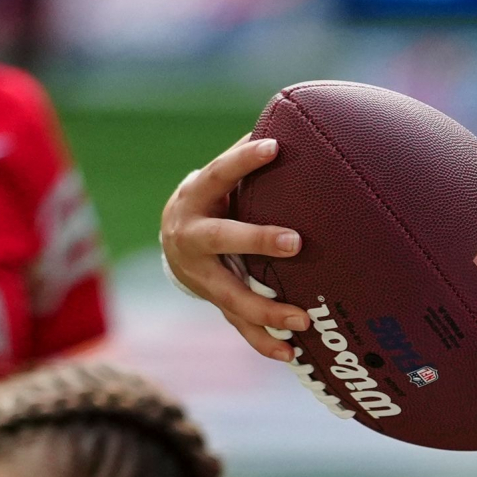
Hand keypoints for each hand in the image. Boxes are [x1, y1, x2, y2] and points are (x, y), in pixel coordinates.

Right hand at [160, 134, 307, 362]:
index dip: (242, 161)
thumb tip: (298, 122)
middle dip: (257, 240)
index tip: (274, 146)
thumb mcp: (223, 178)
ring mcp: (201, 275)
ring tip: (302, 319)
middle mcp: (192, 237)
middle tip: (296, 242)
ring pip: (230, 294)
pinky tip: (290, 354)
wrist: (174, 240)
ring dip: (265, 309)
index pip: (218, 173)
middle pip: (222, 239)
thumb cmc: (215, 199)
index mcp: (197, 198)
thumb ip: (249, 159)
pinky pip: (238, 325)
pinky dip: (263, 341)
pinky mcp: (214, 300)